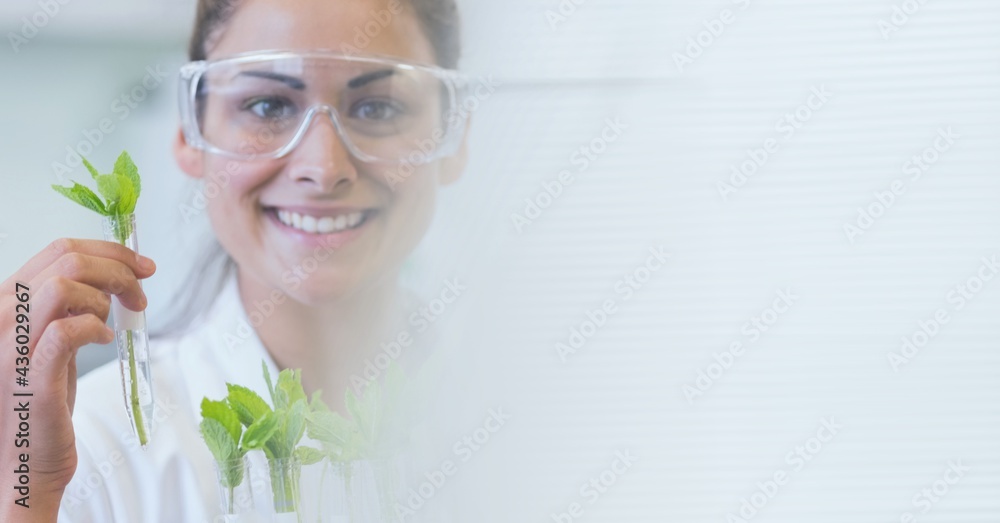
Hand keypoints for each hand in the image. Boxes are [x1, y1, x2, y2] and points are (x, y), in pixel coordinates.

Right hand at [0, 238, 154, 519]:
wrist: (21, 462)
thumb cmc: (40, 402)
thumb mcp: (52, 342)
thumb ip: (69, 308)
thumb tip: (112, 276)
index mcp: (6, 304)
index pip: (57, 250)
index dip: (109, 251)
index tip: (142, 265)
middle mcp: (0, 319)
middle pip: (66, 260)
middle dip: (118, 267)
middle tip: (142, 292)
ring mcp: (9, 347)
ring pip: (65, 287)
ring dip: (107, 297)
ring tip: (116, 322)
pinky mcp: (28, 376)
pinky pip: (67, 330)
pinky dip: (96, 328)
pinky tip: (106, 342)